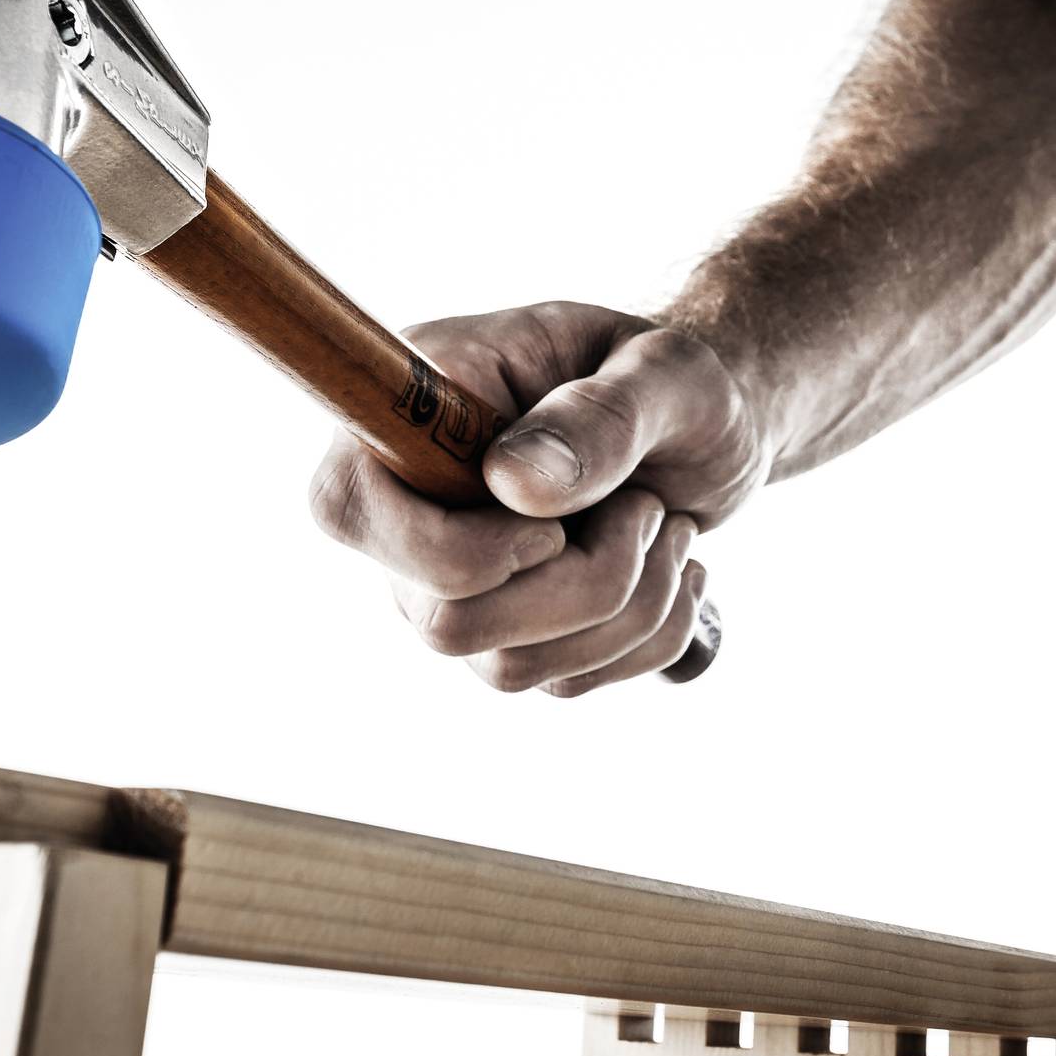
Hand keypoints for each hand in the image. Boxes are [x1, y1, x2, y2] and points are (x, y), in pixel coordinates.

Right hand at [307, 303, 771, 694]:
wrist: (710, 430)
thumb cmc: (676, 381)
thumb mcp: (669, 372)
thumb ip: (598, 417)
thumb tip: (512, 486)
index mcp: (422, 405)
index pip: (346, 504)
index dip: (444, 546)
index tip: (555, 522)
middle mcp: (412, 504)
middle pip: (444, 621)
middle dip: (583, 583)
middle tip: (649, 507)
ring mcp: (448, 581)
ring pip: (509, 668)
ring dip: (629, 607)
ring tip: (669, 524)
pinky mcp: (505, 635)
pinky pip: (564, 682)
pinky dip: (648, 634)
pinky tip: (670, 565)